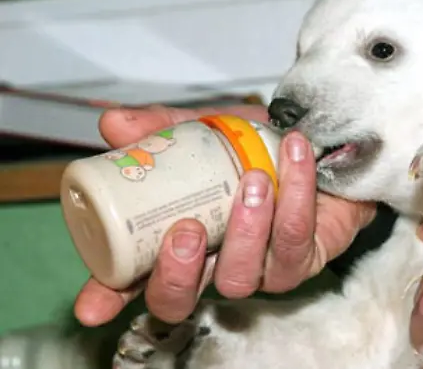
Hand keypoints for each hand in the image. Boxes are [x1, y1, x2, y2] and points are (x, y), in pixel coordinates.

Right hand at [74, 105, 375, 325]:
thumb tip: (113, 125)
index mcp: (180, 243)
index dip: (109, 296)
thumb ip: (164, 129)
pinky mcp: (304, 260)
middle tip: (187, 228)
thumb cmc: (258, 149)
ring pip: (243, 276)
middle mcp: (214, 266)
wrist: (322, 144)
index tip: (92, 306)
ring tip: (254, 180)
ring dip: (247, 228)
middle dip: (178, 272)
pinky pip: (295, 239)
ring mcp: (259, 271)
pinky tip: (295, 156)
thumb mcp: (206, 133)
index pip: (134, 281)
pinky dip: (296, 194)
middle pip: (181, 299)